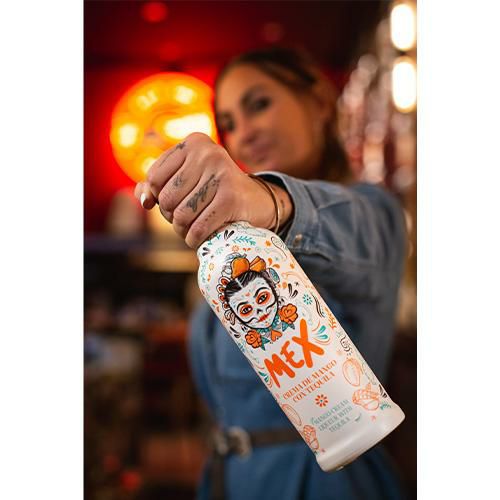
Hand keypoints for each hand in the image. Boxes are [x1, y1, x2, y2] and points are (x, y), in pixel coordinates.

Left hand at [134, 132, 291, 248]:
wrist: (258, 200)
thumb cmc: (215, 190)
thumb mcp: (188, 179)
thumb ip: (158, 185)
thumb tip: (143, 198)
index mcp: (194, 143)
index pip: (154, 177)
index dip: (157, 198)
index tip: (173, 205)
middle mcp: (208, 153)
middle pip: (167, 198)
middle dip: (171, 216)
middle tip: (185, 219)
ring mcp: (221, 175)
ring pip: (181, 215)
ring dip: (183, 230)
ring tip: (192, 229)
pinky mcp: (231, 198)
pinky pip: (198, 228)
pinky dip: (194, 239)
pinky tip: (198, 239)